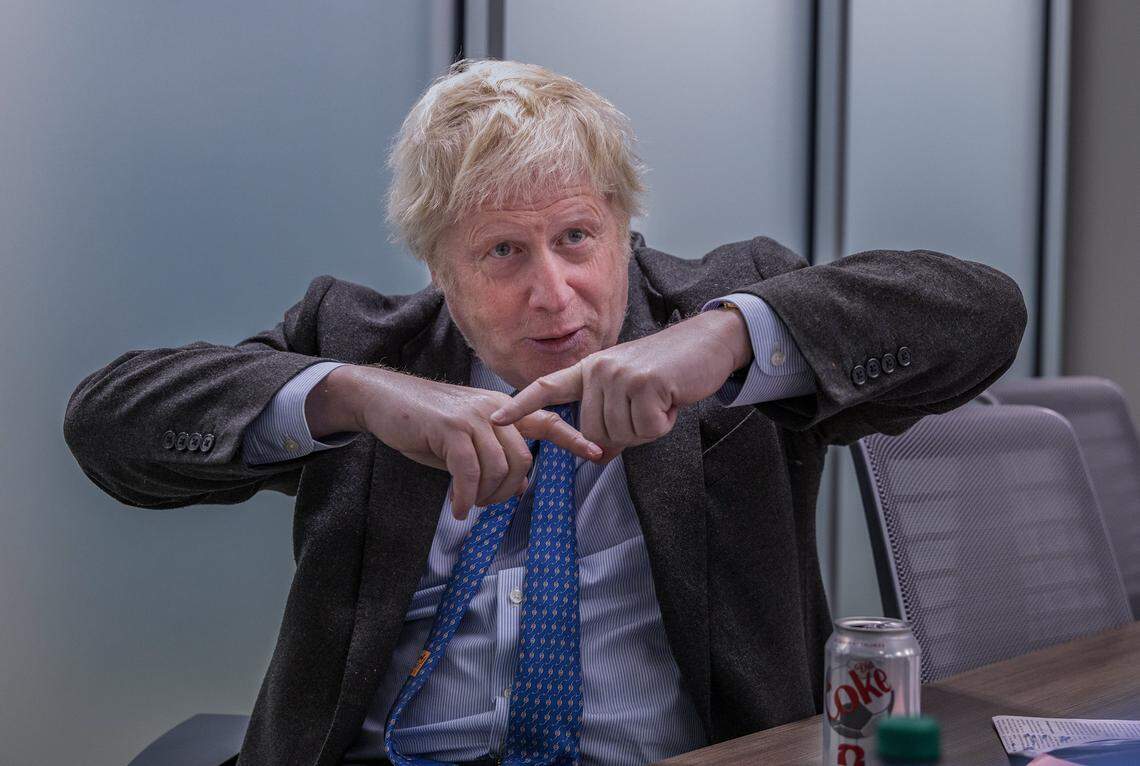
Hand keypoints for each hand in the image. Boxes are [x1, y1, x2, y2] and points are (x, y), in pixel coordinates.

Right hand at [339, 366, 602, 519]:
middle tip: (485, 502)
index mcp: (503, 410)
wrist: (382, 399)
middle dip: (507, 490)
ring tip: (468, 502)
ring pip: (499, 467)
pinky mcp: (450, 427)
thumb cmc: (425, 424)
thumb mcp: (466, 442)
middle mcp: (494, 409)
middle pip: (523, 459)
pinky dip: (466, 496)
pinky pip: (470, 471)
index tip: (598, 453)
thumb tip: (522, 486)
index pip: (547, 421)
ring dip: (485, 496)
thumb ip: (495, 457)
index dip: (573, 438)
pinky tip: (458, 507)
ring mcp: (473, 416)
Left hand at [490, 308, 752, 461]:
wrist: (708, 342)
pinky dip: (663, 424)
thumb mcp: (631, 392)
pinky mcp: (645, 384)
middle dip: (624, 432)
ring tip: (660, 399)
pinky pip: (645, 430)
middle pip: (594, 432)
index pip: (548, 388)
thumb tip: (598, 454)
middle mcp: (599, 369)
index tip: (496, 419)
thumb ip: (609, 418)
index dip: (522, 406)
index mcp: (590, 369)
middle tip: (648, 408)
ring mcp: (620, 375)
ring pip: (620, 434)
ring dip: (647, 427)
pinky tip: (671, 399)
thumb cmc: (669, 371)